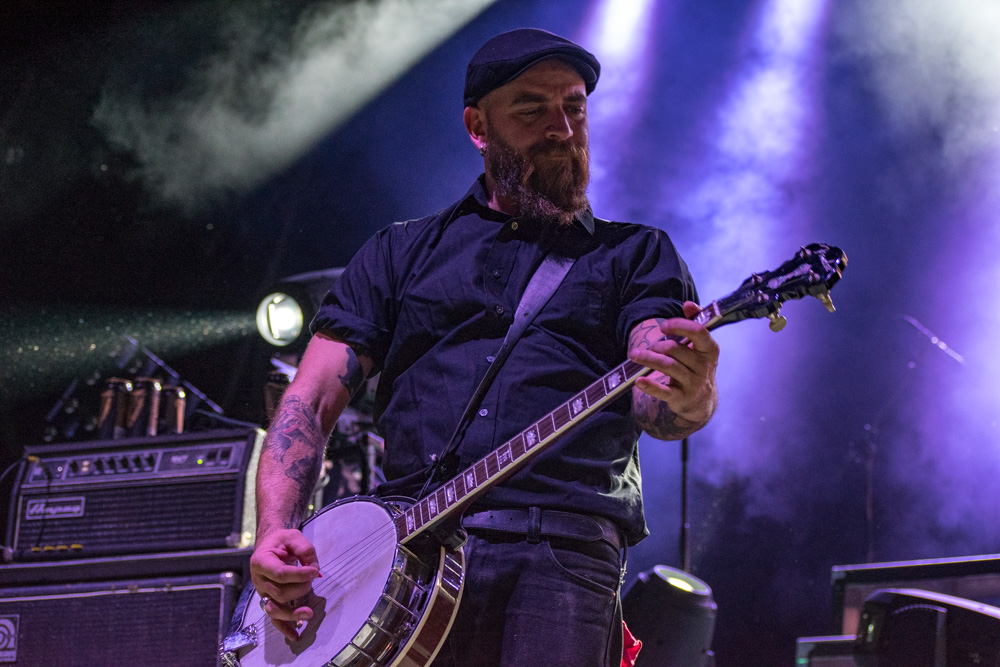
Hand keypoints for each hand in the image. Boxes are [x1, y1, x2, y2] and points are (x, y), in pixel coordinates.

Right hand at [250, 528, 321, 640]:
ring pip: (276, 609)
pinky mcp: (269, 601)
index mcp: (261, 562)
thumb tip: (314, 570)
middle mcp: (258, 580)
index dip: (299, 575)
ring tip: (309, 613)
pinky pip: (274, 619)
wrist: (270, 545)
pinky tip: (295, 636)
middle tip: (312, 578)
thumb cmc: (282, 541)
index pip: (280, 573)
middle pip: (279, 592)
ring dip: (293, 612)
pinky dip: (284, 628)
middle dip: (300, 588)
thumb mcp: (294, 537)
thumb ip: (305, 550)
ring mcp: (262, 593)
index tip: (314, 572)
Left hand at [630, 302, 718, 433]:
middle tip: (650, 346)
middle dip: (658, 345)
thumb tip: (688, 304)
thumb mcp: (700, 347)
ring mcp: (693, 384)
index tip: (663, 326)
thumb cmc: (697, 367)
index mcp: (709, 350)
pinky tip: (638, 381)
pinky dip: (651, 386)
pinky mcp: (681, 399)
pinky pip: (664, 392)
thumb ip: (694, 323)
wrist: (702, 402)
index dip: (679, 326)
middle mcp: (704, 367)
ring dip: (649, 359)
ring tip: (634, 355)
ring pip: (669, 367)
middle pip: (677, 350)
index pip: (698, 332)